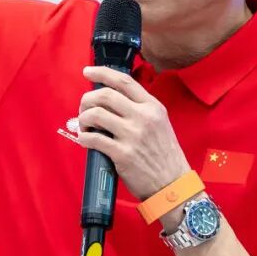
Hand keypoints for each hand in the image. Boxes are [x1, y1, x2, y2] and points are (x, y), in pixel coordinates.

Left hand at [77, 66, 191, 200]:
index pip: (124, 81)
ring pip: (96, 115)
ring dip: (83, 119)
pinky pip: (94, 139)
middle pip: (105, 95)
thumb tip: (110, 100)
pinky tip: (85, 140)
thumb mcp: (160, 123)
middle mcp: (143, 117)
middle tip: (83, 108)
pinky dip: (84, 138)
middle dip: (87, 99)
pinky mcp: (122, 154)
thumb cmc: (164, 155)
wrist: (173, 184)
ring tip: (84, 126)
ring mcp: (132, 135)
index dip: (102, 72)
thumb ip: (140, 110)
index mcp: (152, 106)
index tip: (87, 71)